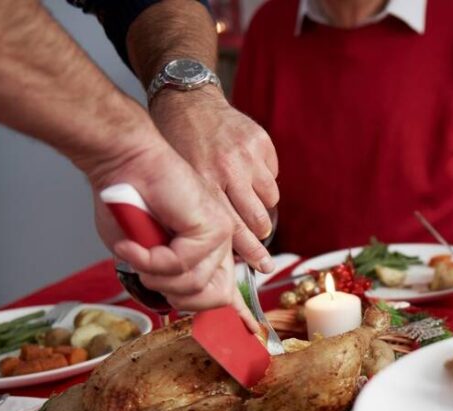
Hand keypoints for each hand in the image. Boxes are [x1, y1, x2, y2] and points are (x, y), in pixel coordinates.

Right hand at [89, 135, 257, 331]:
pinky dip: (150, 258)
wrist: (123, 163)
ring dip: (154, 274)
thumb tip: (177, 300)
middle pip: (212, 299)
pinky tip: (134, 243)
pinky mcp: (213, 227)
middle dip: (174, 295)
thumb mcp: (142, 253)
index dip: (238, 316)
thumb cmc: (126, 203)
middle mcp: (219, 246)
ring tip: (135, 249)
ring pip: (193, 285)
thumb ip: (163, 276)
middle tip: (146, 271)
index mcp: (207, 252)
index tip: (252, 335)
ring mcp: (219, 236)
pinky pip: (181, 265)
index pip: (229, 293)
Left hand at [150, 87, 278, 272]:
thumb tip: (223, 248)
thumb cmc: (178, 148)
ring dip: (262, 206)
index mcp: (204, 182)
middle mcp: (228, 169)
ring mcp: (247, 155)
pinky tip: (247, 173)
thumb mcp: (180, 181)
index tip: (263, 267)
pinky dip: (263, 180)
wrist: (187, 101)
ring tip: (246, 200)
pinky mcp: (261, 142)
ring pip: (270, 199)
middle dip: (260, 233)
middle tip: (259, 239)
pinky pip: (273, 175)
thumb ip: (201, 211)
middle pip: (258, 218)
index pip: (234, 227)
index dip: (251, 251)